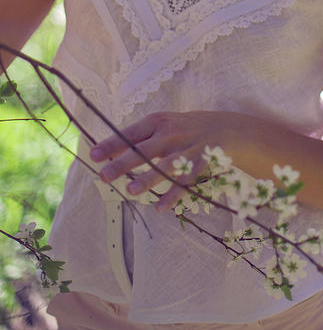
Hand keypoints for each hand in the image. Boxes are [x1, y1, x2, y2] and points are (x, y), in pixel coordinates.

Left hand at [89, 110, 239, 211]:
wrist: (222, 128)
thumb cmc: (181, 127)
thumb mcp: (161, 123)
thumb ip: (138, 136)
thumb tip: (105, 151)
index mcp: (158, 121)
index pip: (131, 133)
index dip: (112, 144)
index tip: (93, 155)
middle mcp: (171, 133)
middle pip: (144, 150)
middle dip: (123, 163)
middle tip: (103, 176)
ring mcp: (187, 149)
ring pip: (166, 166)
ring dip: (148, 178)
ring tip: (131, 191)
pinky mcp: (200, 164)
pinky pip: (186, 182)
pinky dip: (174, 195)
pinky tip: (161, 208)